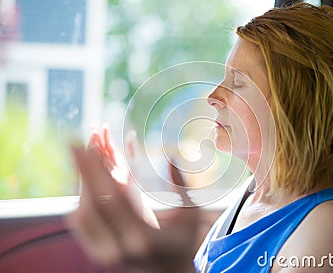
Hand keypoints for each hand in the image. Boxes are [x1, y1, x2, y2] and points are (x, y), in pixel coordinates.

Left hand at [66, 146, 198, 272]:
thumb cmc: (182, 242)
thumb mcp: (191, 215)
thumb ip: (181, 186)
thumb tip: (170, 156)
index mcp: (144, 238)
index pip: (114, 200)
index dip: (98, 172)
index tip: (88, 146)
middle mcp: (119, 248)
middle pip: (92, 204)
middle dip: (82, 171)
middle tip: (75, 144)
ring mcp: (104, 253)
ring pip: (82, 213)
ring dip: (79, 182)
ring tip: (82, 157)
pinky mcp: (95, 252)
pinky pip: (81, 221)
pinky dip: (80, 195)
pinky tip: (84, 178)